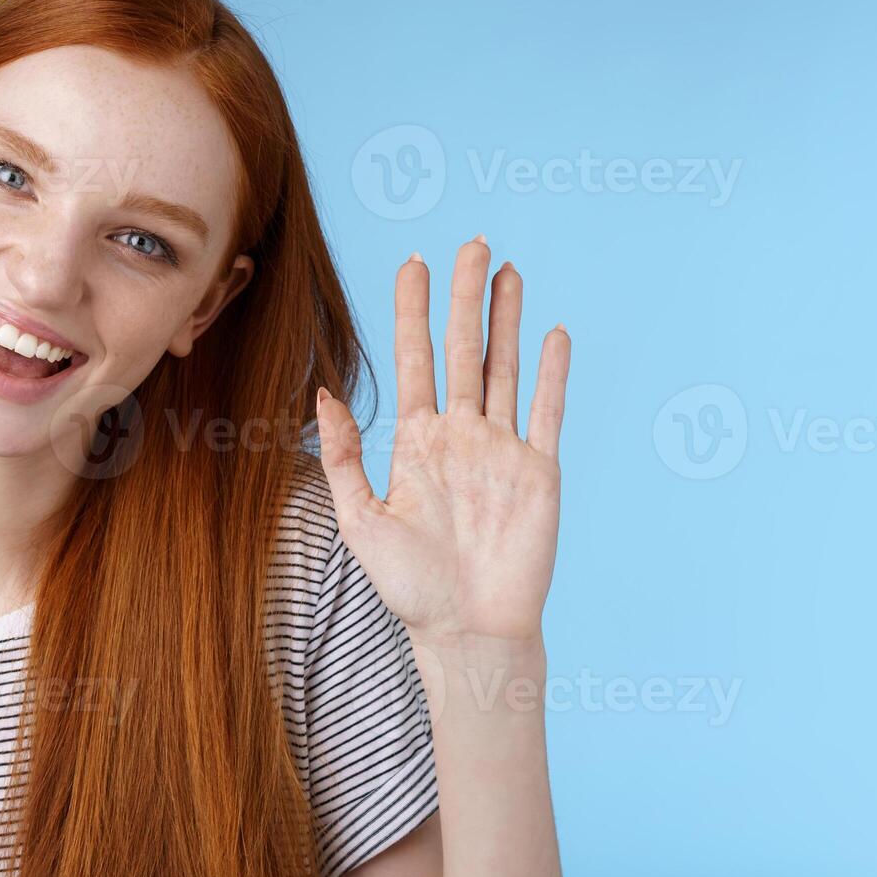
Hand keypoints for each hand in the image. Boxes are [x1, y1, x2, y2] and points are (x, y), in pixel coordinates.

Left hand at [315, 236, 570, 647]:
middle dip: (465, 296)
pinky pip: (546, 411)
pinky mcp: (540, 471)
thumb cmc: (411, 589)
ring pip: (505, 368)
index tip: (413, 263)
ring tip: (509, 272)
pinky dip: (551, 373)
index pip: (415, 361)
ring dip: (508, 320)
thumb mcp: (359, 521)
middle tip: (471, 244)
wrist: (469, 632)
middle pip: (464, 349)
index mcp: (417, 443)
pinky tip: (552, 335)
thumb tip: (324, 393)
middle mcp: (461, 437)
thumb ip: (343, 457)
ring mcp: (503, 450)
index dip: (413, 311)